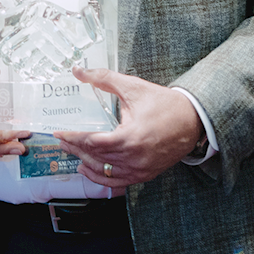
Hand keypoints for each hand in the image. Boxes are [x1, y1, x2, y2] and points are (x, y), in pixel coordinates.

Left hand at [53, 67, 202, 187]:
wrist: (193, 120)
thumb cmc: (165, 105)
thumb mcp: (133, 87)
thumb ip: (105, 79)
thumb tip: (80, 71)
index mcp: (130, 137)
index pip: (92, 142)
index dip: (73, 137)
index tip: (59, 132)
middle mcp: (134, 158)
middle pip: (95, 158)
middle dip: (75, 148)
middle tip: (61, 140)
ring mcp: (140, 170)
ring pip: (104, 172)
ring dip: (85, 163)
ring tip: (71, 152)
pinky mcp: (145, 174)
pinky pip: (117, 182)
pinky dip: (100, 177)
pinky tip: (88, 170)